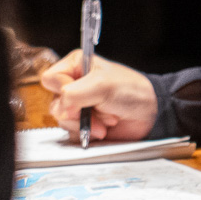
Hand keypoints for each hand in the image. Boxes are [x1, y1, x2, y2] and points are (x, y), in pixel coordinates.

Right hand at [41, 50, 158, 141]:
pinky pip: (72, 133)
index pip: (50, 79)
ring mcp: (79, 106)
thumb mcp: (101, 85)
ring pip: (63, 120)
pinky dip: (88, 133)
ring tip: (107, 119)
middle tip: (98, 109)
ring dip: (86, 123)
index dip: (63, 89)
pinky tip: (104, 128)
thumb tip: (61, 109)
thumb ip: (74, 93)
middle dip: (78, 111)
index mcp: (76, 66)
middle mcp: (74, 85)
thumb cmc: (131, 90)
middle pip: (55, 103)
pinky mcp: (84, 124)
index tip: (82, 95)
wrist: (150, 113)